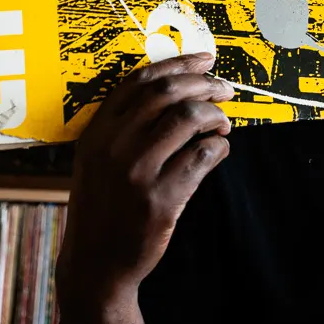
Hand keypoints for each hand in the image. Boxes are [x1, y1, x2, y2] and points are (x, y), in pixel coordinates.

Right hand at [56, 52, 233, 323]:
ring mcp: (136, 172)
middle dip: (205, 84)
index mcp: (97, 131)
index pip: (141, 81)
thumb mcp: (97, 160)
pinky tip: (219, 149)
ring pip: (189, 119)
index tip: (206, 59)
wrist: (97, 264)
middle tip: (226, 89)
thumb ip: (124, 126)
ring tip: (224, 124)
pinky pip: (202, 156)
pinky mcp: (160, 199)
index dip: (179, 64)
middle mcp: (113, 146)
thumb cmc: (103, 206)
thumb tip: (179, 90)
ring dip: (216, 115)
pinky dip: (219, 146)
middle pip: (169, 94)